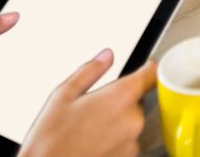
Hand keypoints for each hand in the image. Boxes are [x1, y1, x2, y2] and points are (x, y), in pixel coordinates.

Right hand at [20, 52, 155, 156]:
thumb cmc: (50, 140)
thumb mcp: (63, 95)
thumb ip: (90, 71)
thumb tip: (106, 56)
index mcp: (119, 98)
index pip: (150, 75)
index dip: (147, 69)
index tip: (146, 67)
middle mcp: (132, 121)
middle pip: (136, 101)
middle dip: (119, 102)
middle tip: (93, 109)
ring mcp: (132, 144)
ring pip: (131, 123)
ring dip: (117, 123)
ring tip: (89, 130)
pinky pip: (127, 143)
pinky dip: (114, 141)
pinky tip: (93, 144)